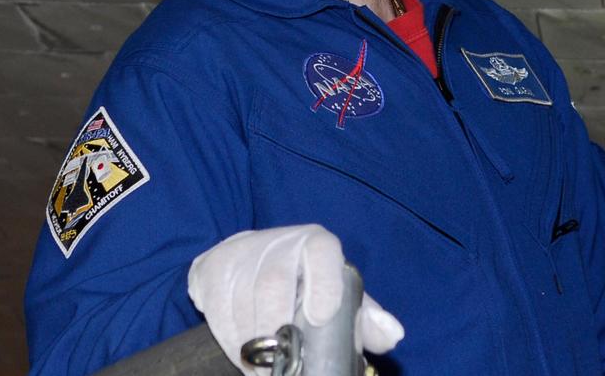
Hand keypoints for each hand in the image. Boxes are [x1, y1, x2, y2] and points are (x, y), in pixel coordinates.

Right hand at [187, 224, 403, 373]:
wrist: (253, 258)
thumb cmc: (306, 285)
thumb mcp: (340, 296)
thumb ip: (365, 318)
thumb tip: (392, 335)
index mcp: (316, 245)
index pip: (321, 252)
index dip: (322, 283)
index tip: (320, 318)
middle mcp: (278, 242)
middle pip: (273, 283)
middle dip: (275, 329)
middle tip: (281, 367)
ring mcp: (241, 252)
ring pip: (241, 300)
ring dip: (250, 344)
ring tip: (261, 372)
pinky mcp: (212, 267)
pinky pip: (216, 308)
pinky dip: (228, 339)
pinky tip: (241, 353)